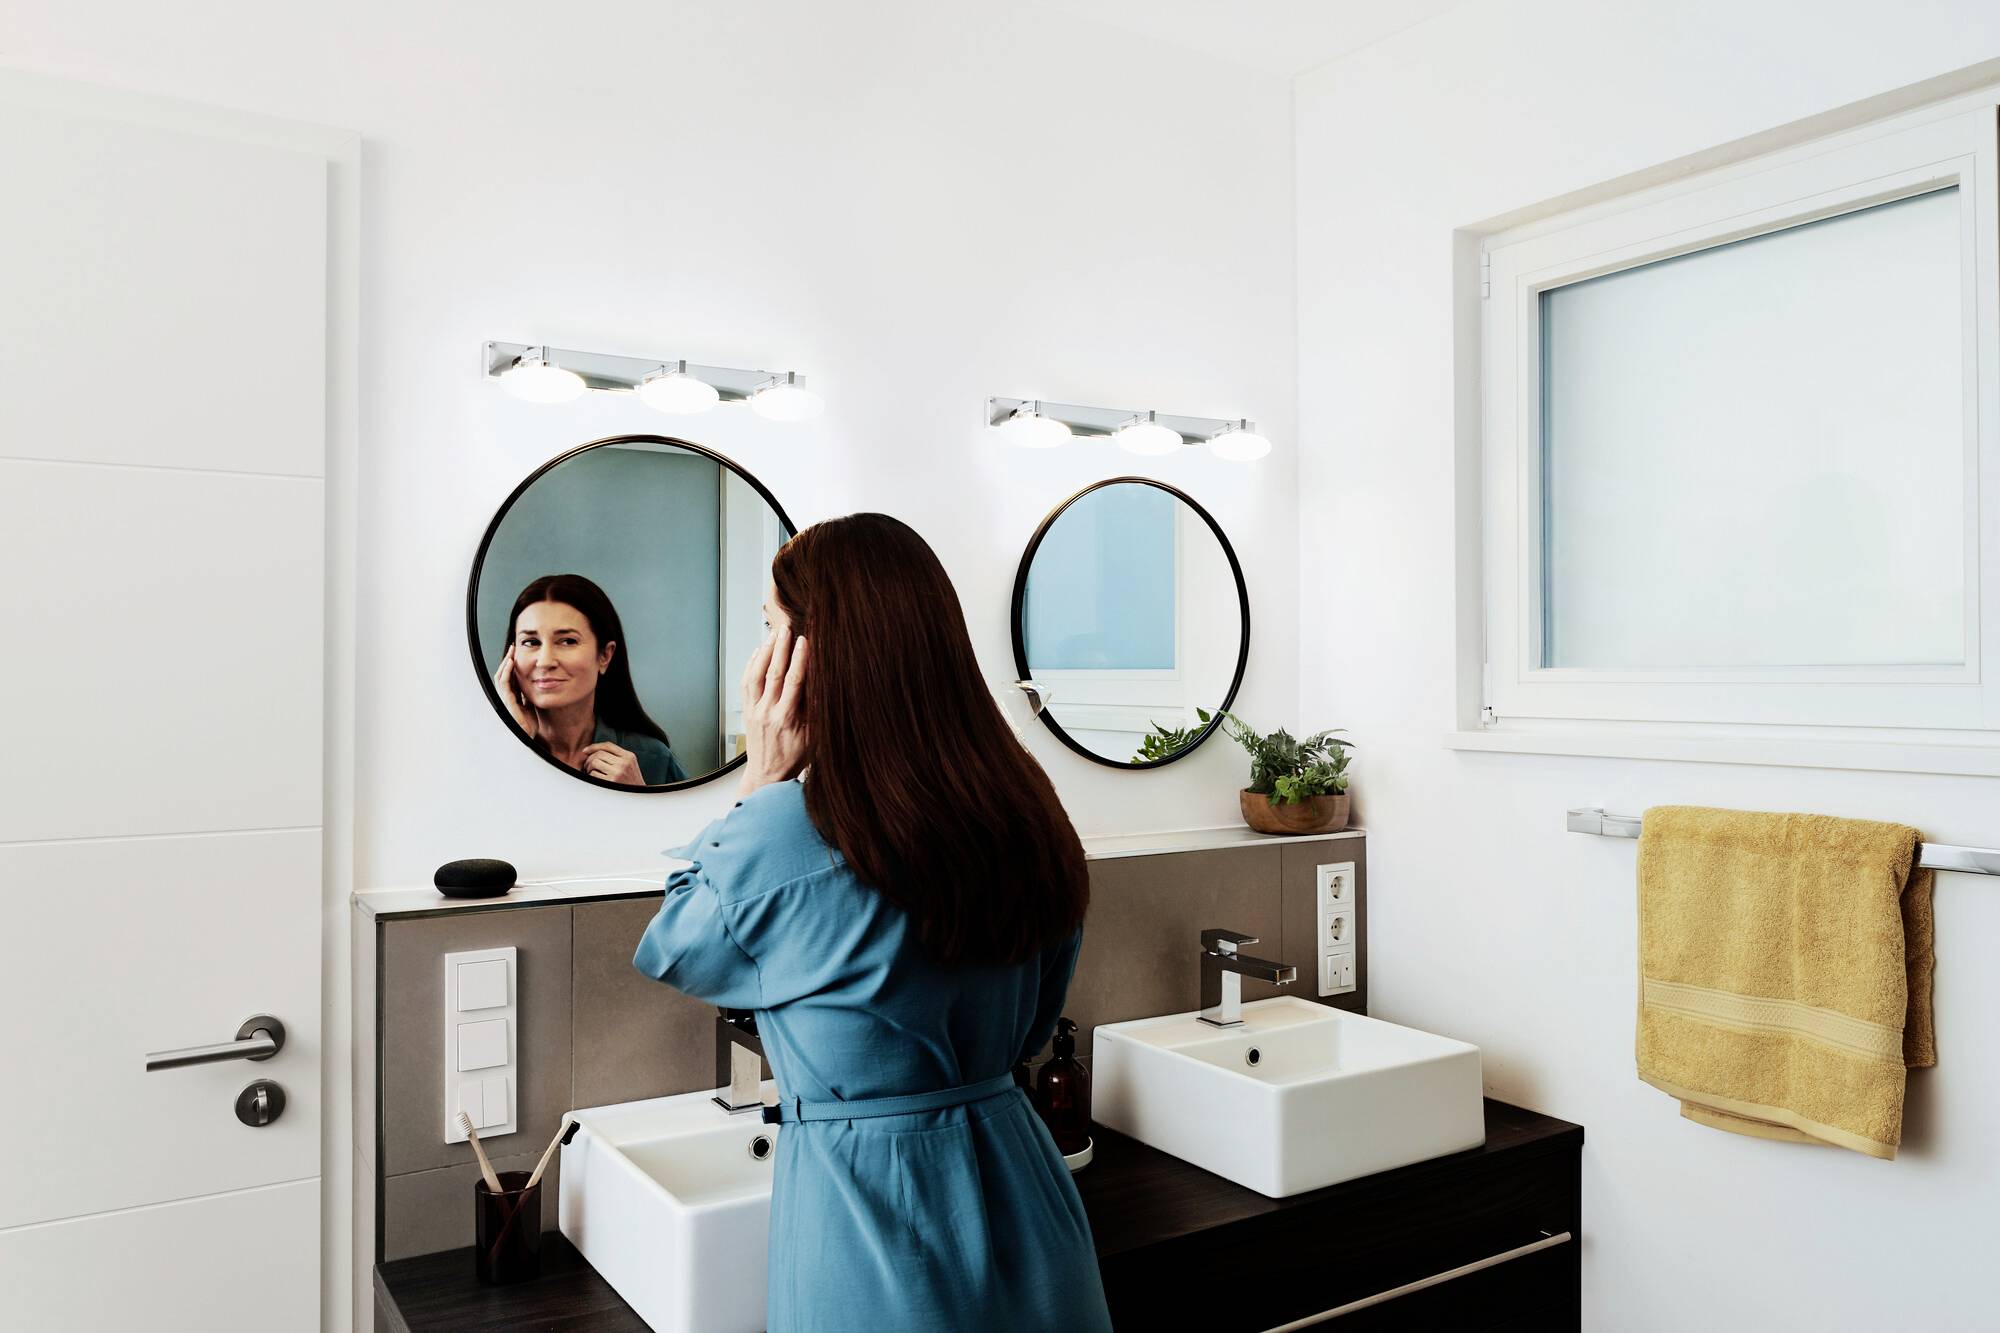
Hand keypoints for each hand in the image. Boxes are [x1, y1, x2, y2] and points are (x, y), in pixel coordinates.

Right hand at [495, 646, 536, 737]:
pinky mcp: (505, 702)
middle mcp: (504, 696)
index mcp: (510, 697)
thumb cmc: (527, 726)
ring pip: (500, 676)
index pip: (509, 677)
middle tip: (513, 648)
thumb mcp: (530, 706)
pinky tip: (511, 663)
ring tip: (512, 651)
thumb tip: (535, 684)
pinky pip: (503, 684)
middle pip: (503, 674)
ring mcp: (503, 699)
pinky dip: (506, 672)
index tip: (518, 654)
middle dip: (508, 660)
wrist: (526, 739)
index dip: (512, 665)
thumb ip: (529, 695)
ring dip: (506, 663)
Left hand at [578, 741, 644, 785]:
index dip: (594, 746)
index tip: (585, 750)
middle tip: (587, 765)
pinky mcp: (611, 782)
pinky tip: (594, 779)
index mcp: (629, 756)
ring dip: (589, 767)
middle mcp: (624, 763)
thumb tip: (595, 751)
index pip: (608, 745)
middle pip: (599, 753)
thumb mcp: (630, 764)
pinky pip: (593, 774)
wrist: (639, 796)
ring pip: (595, 762)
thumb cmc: (631, 781)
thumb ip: (618, 756)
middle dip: (589, 758)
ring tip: (591, 772)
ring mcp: (617, 773)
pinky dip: (591, 776)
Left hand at [739, 625, 808, 795]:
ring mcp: (755, 711)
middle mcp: (769, 712)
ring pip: (757, 675)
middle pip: (774, 674)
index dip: (800, 660)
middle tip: (786, 628)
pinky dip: (751, 665)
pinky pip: (746, 683)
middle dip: (781, 648)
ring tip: (773, 634)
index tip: (805, 642)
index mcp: (788, 719)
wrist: (768, 775)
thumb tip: (823, 686)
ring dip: (765, 652)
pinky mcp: (748, 711)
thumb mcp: (814, 738)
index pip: (795, 683)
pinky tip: (758, 652)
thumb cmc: (795, 757)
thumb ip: (816, 712)